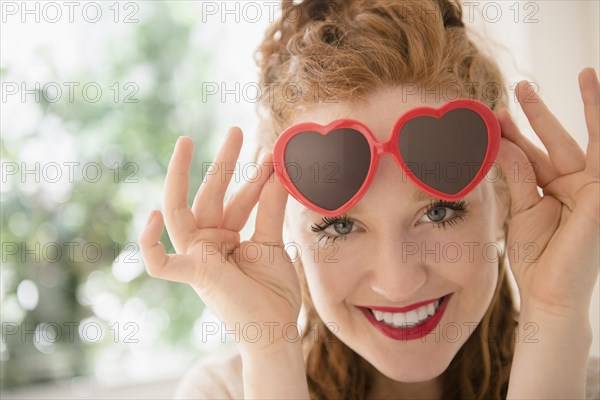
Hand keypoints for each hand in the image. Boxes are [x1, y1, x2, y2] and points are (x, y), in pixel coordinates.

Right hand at [139, 128, 302, 352]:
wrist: (275, 330)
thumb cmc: (273, 293)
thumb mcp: (273, 243)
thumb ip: (271, 208)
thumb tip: (279, 171)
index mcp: (226, 236)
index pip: (238, 200)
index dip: (255, 179)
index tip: (272, 159)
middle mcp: (208, 242)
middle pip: (210, 194)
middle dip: (223, 163)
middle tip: (237, 131)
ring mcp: (196, 256)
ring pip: (182, 210)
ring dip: (183, 176)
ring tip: (185, 141)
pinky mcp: (193, 274)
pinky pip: (160, 264)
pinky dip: (150, 245)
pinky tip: (152, 215)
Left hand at [495, 68, 599, 321]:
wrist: (548, 291)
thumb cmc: (535, 257)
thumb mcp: (521, 208)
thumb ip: (516, 173)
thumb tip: (499, 140)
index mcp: (554, 190)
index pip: (533, 154)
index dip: (515, 134)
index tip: (492, 114)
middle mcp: (578, 185)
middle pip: (557, 140)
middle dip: (539, 113)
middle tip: (520, 86)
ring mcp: (595, 189)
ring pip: (590, 140)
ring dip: (591, 106)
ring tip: (587, 72)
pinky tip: (597, 97)